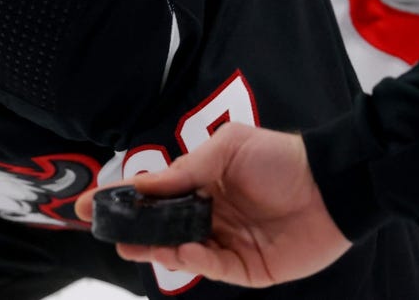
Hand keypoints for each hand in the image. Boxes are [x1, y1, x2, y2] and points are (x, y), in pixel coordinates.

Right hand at [75, 123, 350, 287]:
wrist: (332, 185)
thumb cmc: (279, 157)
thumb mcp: (226, 150)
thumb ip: (184, 170)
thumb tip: (142, 184)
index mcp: (204, 183)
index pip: (155, 194)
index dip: (121, 199)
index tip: (86, 204)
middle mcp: (211, 214)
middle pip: (163, 228)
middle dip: (134, 231)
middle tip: (108, 233)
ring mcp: (229, 243)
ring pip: (183, 252)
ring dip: (157, 249)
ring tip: (133, 245)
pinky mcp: (249, 269)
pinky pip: (215, 269)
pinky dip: (195, 262)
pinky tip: (182, 252)